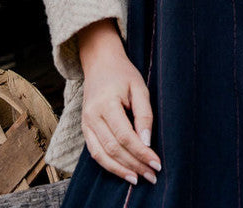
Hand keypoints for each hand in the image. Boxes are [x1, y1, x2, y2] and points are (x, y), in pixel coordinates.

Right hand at [78, 27, 160, 186]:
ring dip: (121, 170)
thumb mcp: (139, 87)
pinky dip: (109, 165)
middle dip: (134, 164)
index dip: (141, 152)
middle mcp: (92, 116)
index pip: (125, 136)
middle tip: (152, 175)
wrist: (100, 62)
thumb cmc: (123, 74)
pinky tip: (123, 171)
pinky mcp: (85, 128)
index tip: (156, 163)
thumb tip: (147, 142)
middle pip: (114, 149)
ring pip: (102, 155)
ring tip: (139, 179)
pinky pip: (94, 153)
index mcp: (106, 103)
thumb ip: (144, 114)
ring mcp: (86, 123)